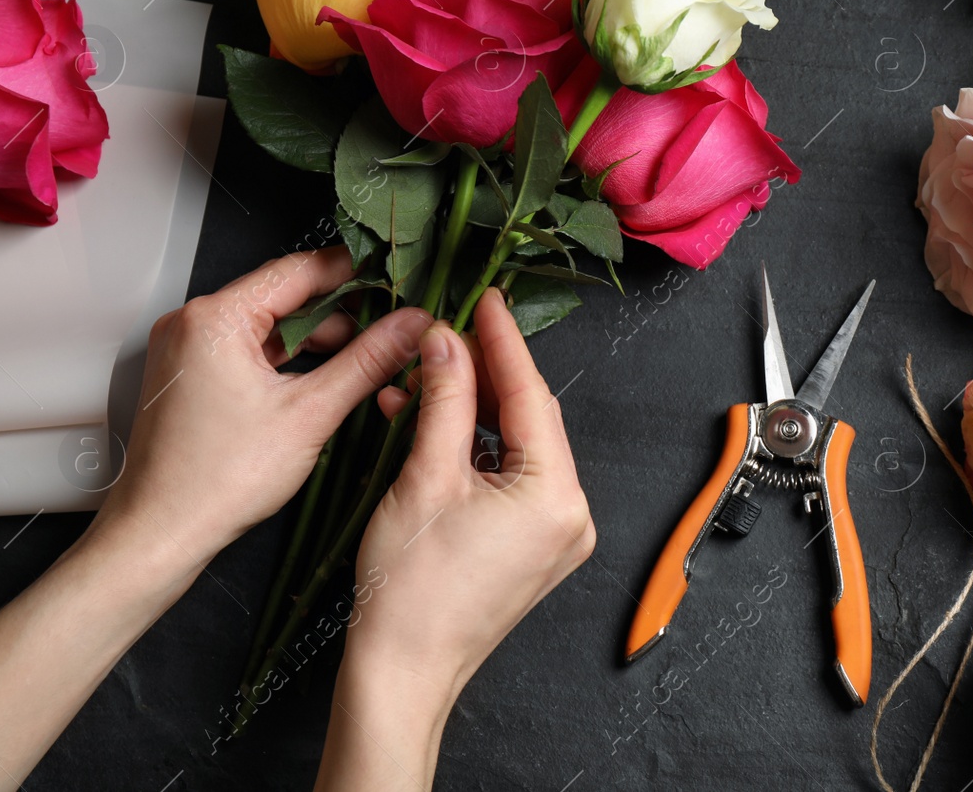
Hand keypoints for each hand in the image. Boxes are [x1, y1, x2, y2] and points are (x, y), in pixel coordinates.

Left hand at [96, 247, 430, 560]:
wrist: (160, 533)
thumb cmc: (217, 481)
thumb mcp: (310, 413)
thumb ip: (368, 361)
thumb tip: (412, 325)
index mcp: (215, 317)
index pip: (300, 269)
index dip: (355, 271)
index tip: (395, 276)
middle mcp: (192, 322)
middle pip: (284, 294)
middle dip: (340, 311)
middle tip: (391, 324)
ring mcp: (186, 348)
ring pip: (268, 323)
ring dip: (316, 337)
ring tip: (364, 359)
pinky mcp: (189, 374)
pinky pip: (247, 348)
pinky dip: (286, 358)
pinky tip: (322, 379)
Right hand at [314, 288, 593, 790]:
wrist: (401, 673)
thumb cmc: (409, 592)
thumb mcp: (424, 477)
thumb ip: (444, 400)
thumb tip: (446, 341)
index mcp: (556, 495)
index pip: (531, 394)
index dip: (502, 341)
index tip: (484, 298)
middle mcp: (572, 514)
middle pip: (531, 418)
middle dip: (485, 374)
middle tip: (446, 331)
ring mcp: (558, 535)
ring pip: (520, 446)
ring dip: (474, 411)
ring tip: (423, 379)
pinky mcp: (536, 547)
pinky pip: (513, 478)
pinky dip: (477, 450)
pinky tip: (436, 426)